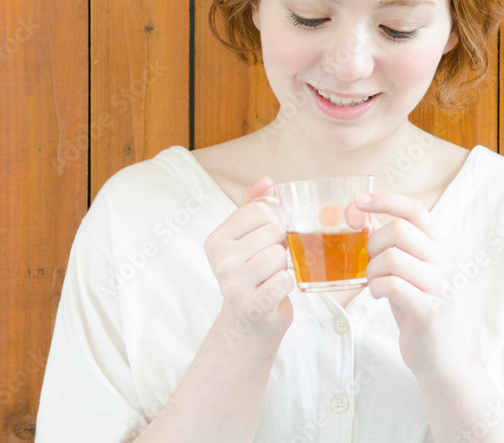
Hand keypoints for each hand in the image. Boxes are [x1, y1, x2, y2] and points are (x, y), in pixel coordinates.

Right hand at [204, 178, 293, 340]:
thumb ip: (254, 206)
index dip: (274, 222)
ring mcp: (232, 284)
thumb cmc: (252, 273)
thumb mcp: (247, 238)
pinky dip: (287, 284)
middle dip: (281, 244)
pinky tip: (275, 290)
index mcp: (216, 239)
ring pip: (279, 255)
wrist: (249, 322)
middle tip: (271, 261)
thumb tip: (267, 181)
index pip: (260, 211)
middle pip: (273, 231)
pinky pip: (284, 280)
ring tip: (272, 276)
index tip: (268, 238)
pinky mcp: (251, 305)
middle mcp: (219, 260)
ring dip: (284, 266)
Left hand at [352, 193, 468, 375]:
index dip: (385, 200)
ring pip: (391, 256)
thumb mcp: (403, 266)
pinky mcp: (428, 309)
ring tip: (375, 282)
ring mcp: (438, 285)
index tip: (359, 201)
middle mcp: (442, 260)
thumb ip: (387, 240)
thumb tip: (356, 212)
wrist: (437, 350)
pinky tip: (379, 294)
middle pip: (398, 229)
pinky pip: (391, 285)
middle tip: (370, 262)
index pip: (414, 208)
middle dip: (372, 243)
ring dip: (371, 269)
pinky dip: (376, 288)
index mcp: (436, 245)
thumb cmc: (414, 301)